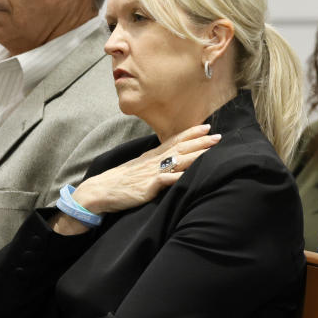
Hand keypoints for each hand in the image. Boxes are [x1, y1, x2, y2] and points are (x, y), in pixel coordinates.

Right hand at [73, 124, 219, 214]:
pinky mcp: (147, 187)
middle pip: (180, 149)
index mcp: (152, 156)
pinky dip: (177, 177)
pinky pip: (165, 180)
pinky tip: (189, 174)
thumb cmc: (121, 180)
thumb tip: (170, 157)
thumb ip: (155, 161)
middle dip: (200, 142)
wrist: (100, 191)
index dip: (191, 133)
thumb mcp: (140, 166)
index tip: (207, 127)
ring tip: (211, 151)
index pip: (174, 140)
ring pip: (177, 161)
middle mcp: (153, 161)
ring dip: (195, 156)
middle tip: (218, 136)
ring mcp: (151, 173)